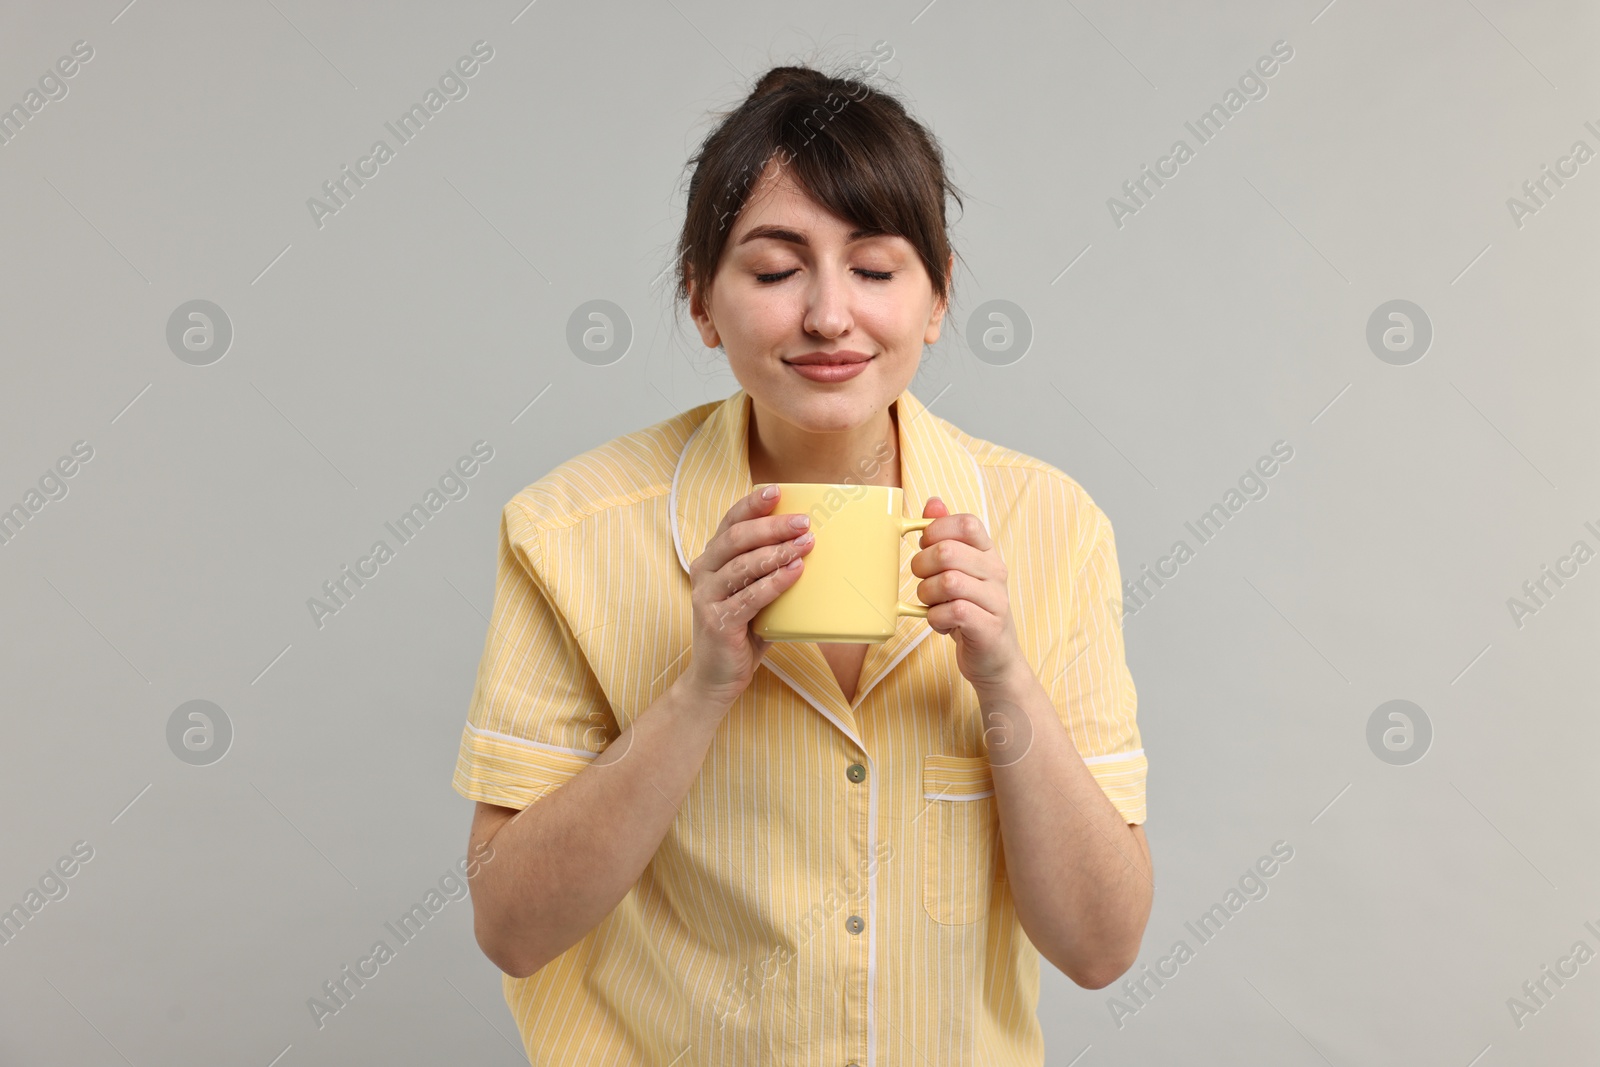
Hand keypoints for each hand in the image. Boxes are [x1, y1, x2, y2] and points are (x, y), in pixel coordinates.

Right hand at [681, 485, 815, 707]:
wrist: (716, 677)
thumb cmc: (742, 630)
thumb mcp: (755, 595)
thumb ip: (772, 573)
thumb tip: (814, 549)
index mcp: (712, 559)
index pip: (730, 522)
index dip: (752, 505)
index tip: (778, 491)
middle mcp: (703, 572)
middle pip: (737, 538)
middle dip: (773, 526)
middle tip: (804, 522)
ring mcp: (706, 596)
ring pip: (743, 564)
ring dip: (777, 551)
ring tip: (806, 544)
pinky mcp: (717, 621)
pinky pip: (749, 596)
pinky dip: (775, 582)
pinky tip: (795, 572)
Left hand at [911, 496, 1028, 693]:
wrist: (994, 660)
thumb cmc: (969, 611)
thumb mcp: (958, 571)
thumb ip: (946, 536)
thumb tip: (933, 502)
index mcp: (989, 553)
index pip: (967, 523)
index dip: (938, 530)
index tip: (926, 546)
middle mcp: (997, 572)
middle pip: (949, 552)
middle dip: (922, 566)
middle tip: (923, 580)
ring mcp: (996, 600)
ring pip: (948, 582)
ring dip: (927, 595)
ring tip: (932, 604)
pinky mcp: (989, 627)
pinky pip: (952, 612)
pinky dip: (935, 618)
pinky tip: (939, 622)